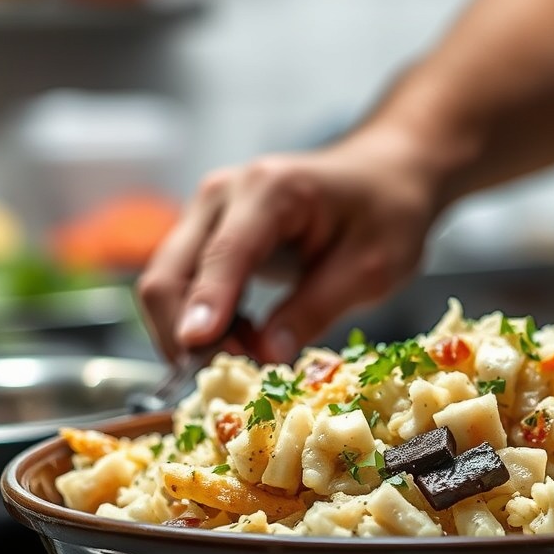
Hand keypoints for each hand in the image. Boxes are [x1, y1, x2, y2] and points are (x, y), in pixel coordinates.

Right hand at [135, 136, 437, 365]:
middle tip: (231, 377)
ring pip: (167, 284)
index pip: (223, 255)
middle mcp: (223, 195)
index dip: (207, 306)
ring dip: (191, 333)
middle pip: (169, 273)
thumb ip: (317, 308)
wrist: (383, 176)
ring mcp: (208, 213)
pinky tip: (243, 340)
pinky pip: (183, 286)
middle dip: (188, 334)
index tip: (196, 350)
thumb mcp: (372, 268)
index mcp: (270, 191)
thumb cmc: (386, 214)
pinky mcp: (207, 234)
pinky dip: (201, 322)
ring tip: (246, 360)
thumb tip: (266, 355)